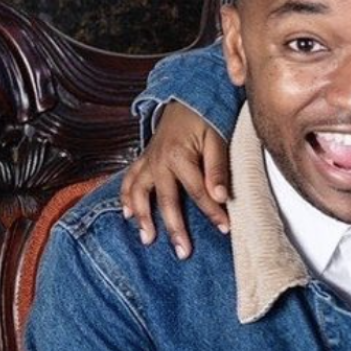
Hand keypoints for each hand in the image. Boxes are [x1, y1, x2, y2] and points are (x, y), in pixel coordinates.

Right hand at [120, 103, 231, 258]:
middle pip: (165, 200)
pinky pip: (128, 181)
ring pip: (138, 193)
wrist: (185, 99)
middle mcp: (158, 161)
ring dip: (142, 218)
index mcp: (179, 156)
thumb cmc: (204, 119)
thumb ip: (217, 169)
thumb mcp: (218, 139)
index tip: (225, 229)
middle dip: (175, 228)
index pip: (198, 192)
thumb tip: (221, 196)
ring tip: (148, 239)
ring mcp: (147, 161)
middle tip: (183, 251)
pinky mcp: (142, 160)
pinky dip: (125, 198)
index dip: (212, 212)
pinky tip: (127, 215)